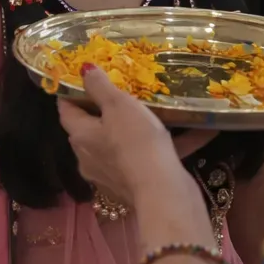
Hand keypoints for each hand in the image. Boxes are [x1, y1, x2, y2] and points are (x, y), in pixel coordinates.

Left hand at [56, 64, 193, 206]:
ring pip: (120, 145)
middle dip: (105, 111)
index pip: (66, 111)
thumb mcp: (119, 106)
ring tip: (155, 110)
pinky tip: (196, 132)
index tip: (82, 79)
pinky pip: (146, 159)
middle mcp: (89, 158)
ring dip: (136, 130)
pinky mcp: (133, 186)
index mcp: (81, 137)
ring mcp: (110, 175)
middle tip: (121, 91)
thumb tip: (84, 70)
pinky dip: (164, 147)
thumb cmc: (136, 143)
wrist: (162, 194)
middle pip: (91, 129)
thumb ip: (101, 87)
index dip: (71, 93)